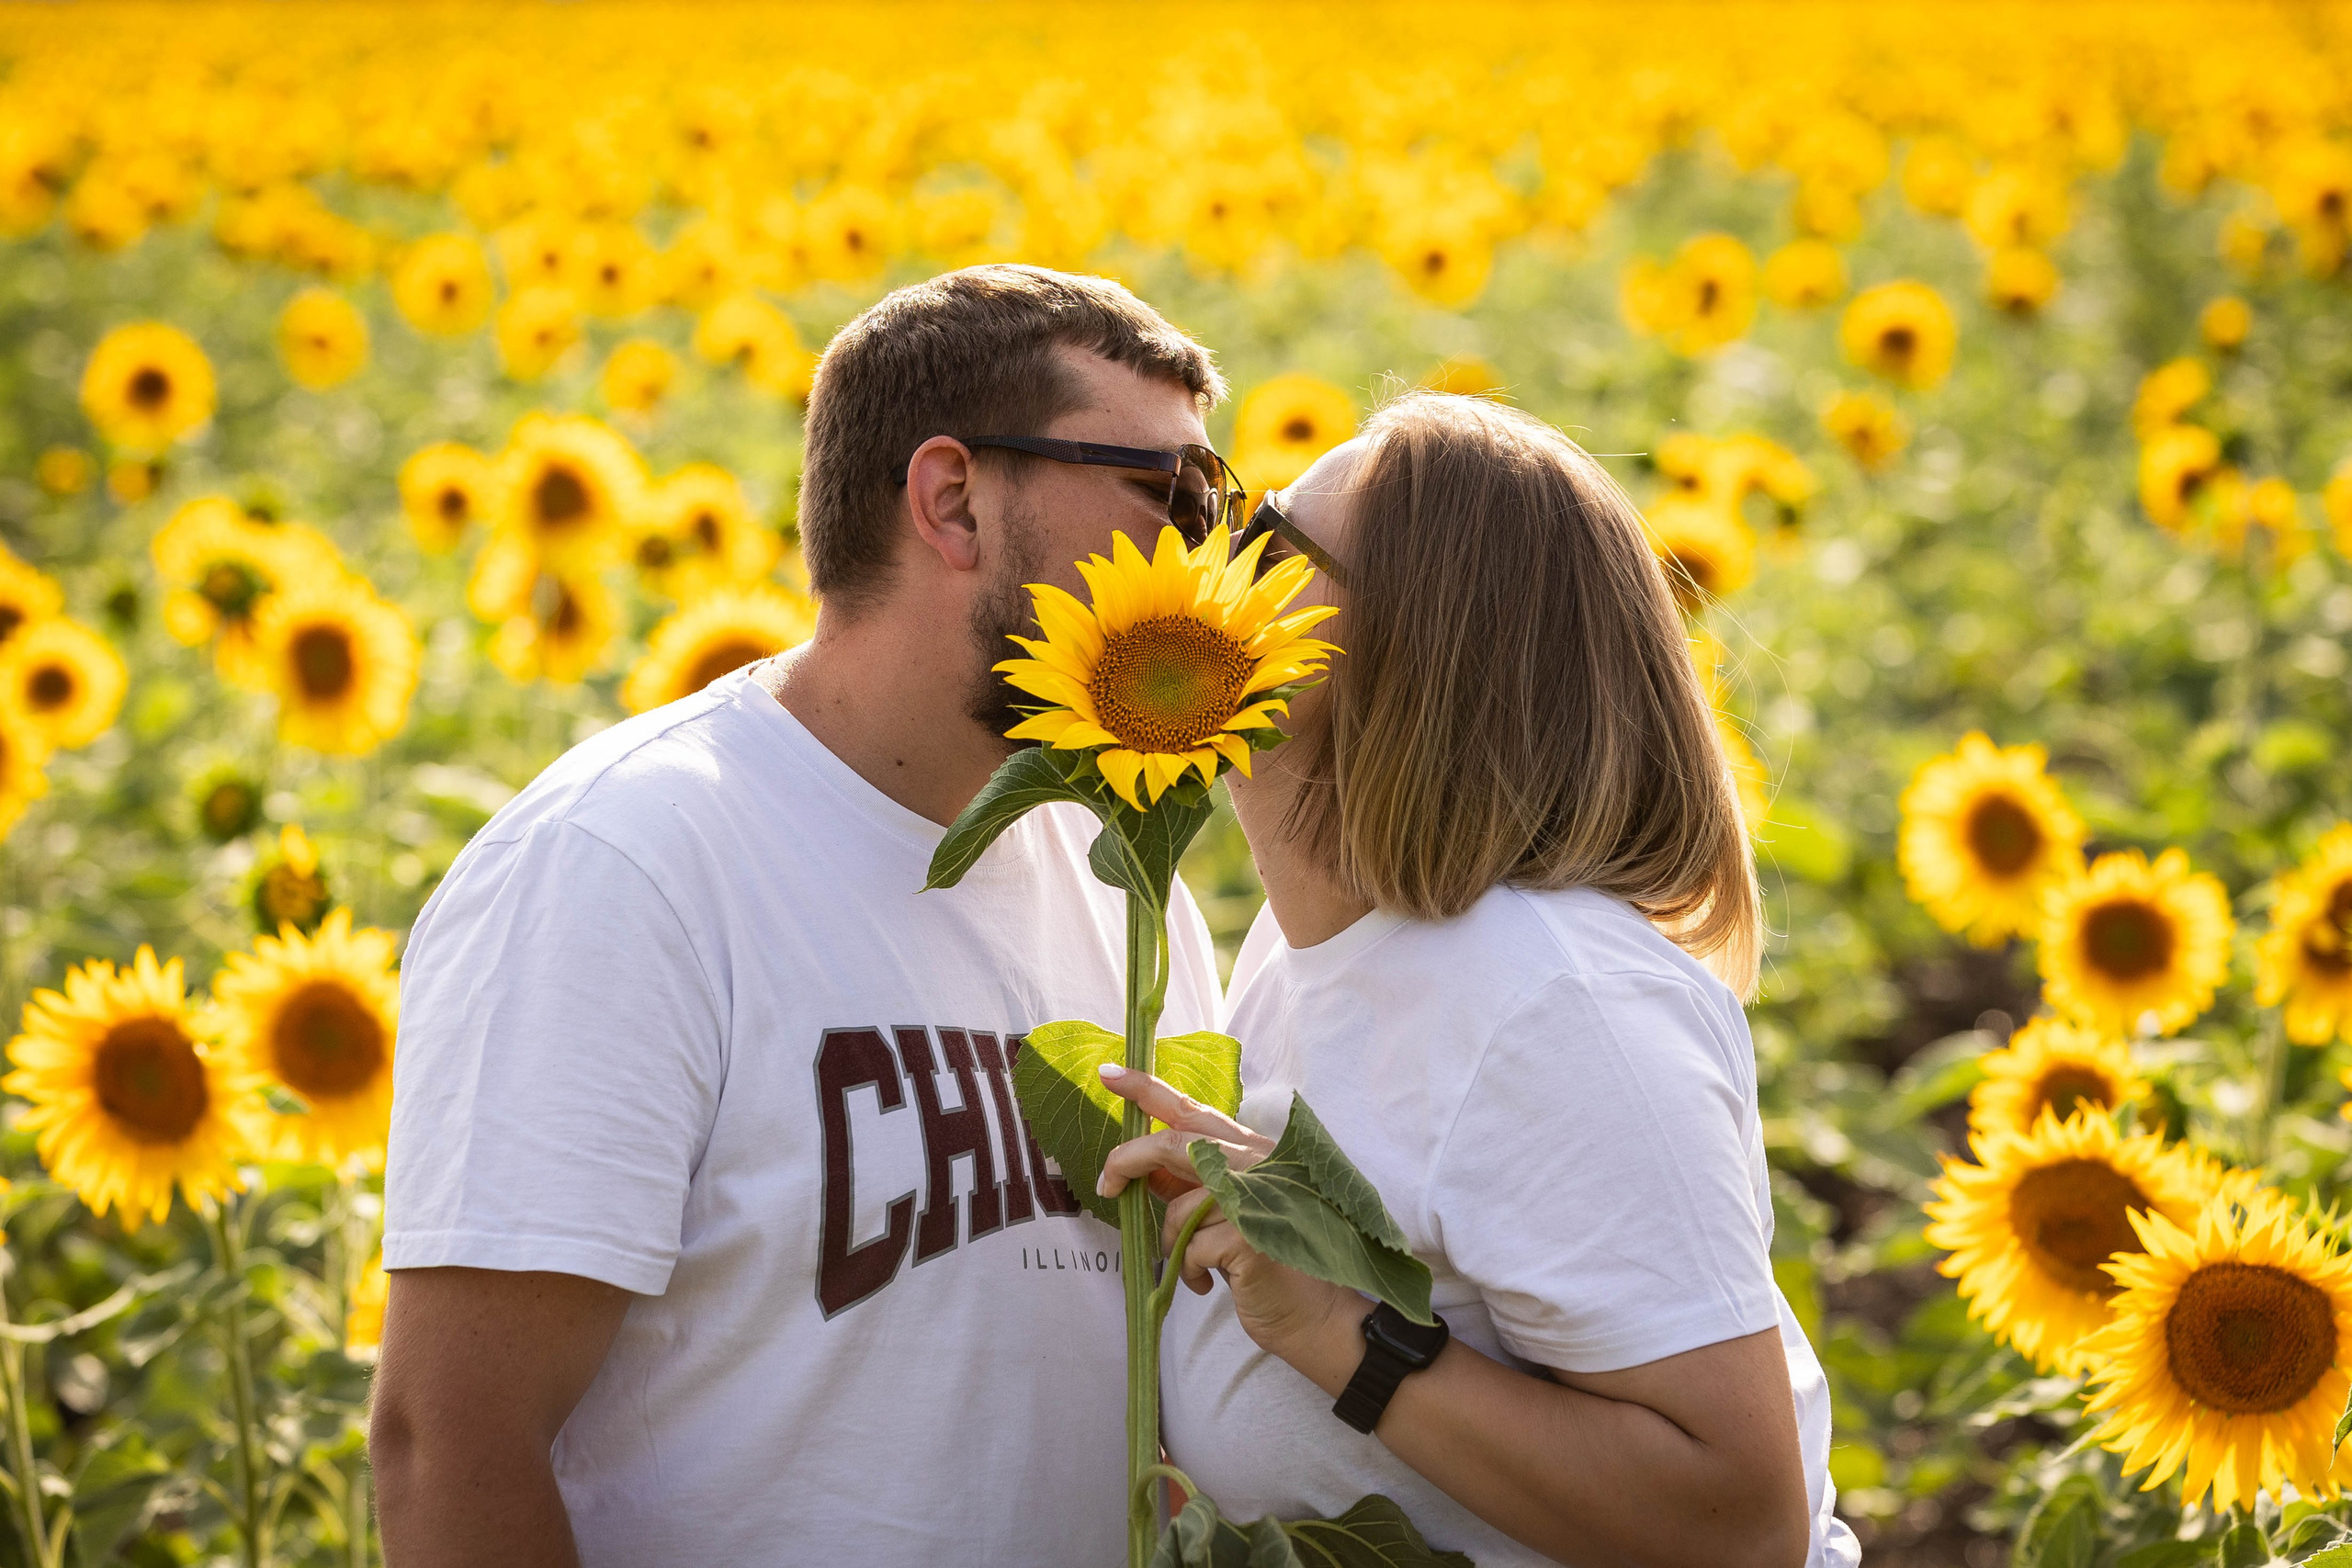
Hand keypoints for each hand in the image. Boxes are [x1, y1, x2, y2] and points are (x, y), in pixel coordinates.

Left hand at [1096, 1066, 1353, 1366]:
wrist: (1316, 1317)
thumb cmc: (1267, 1263)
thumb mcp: (1226, 1212)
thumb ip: (1190, 1184)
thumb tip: (1138, 1168)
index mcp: (1251, 1151)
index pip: (1192, 1110)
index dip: (1148, 1089)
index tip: (1108, 1073)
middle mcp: (1258, 1164)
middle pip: (1176, 1144)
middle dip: (1130, 1160)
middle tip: (1105, 1184)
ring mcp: (1257, 1199)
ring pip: (1177, 1208)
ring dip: (1171, 1244)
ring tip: (1195, 1266)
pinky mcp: (1249, 1238)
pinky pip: (1188, 1248)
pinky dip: (1189, 1271)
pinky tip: (1208, 1283)